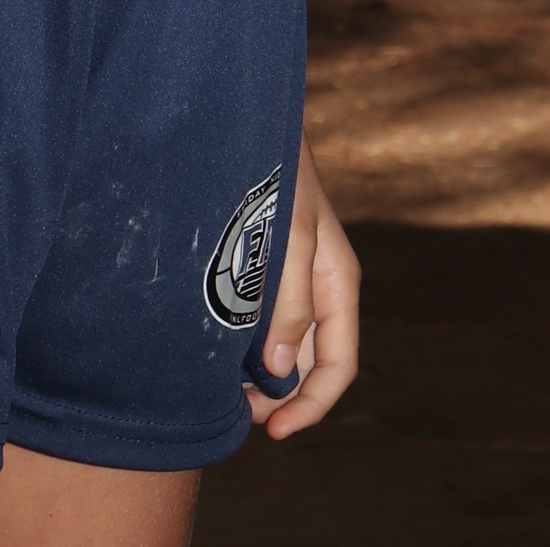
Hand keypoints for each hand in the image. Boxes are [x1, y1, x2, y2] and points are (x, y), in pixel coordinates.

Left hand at [247, 135, 358, 439]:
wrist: (245, 118)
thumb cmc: (274, 171)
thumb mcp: (287, 235)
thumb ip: (290, 301)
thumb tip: (279, 368)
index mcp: (337, 283)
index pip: (337, 366)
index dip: (310, 406)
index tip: (273, 431)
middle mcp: (317, 285)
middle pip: (307, 361)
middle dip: (276, 394)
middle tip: (234, 412)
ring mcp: (290, 273)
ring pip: (280, 342)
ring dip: (256, 371)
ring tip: (218, 387)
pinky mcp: (262, 260)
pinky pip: (258, 315)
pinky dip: (241, 340)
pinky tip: (212, 345)